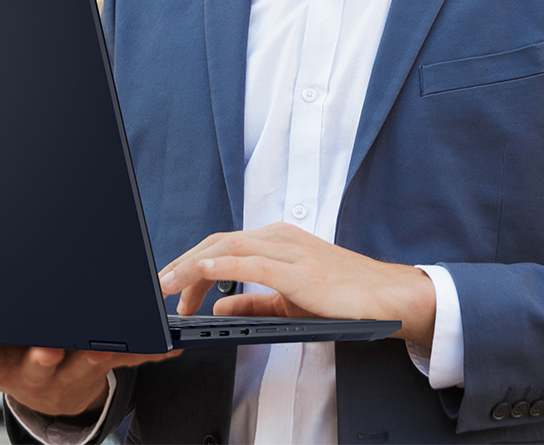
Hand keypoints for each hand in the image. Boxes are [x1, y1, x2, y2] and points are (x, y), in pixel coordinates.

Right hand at [0, 333, 179, 419]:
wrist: (54, 393)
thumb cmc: (8, 358)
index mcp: (2, 364)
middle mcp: (38, 369)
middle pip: (36, 362)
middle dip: (38, 354)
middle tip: (45, 345)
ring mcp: (73, 367)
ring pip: (84, 358)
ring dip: (95, 350)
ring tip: (102, 340)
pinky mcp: (106, 362)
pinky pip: (128, 356)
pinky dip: (147, 349)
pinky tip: (166, 344)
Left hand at [158, 222, 434, 345]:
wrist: (384, 296)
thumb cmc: (340, 296)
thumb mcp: (286, 300)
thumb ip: (251, 302)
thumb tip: (216, 306)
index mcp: (274, 241)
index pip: (221, 245)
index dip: (190, 264)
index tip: (171, 288)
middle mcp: (278, 238)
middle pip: (218, 242)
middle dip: (183, 264)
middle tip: (159, 288)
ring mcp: (289, 250)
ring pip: (230, 247)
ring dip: (193, 265)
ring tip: (169, 284)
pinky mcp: (300, 270)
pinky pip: (255, 263)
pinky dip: (226, 264)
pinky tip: (205, 269)